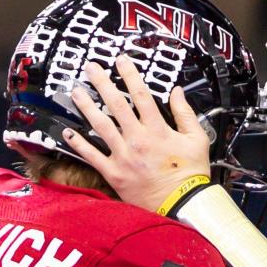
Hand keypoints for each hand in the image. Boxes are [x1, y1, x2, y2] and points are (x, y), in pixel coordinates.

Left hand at [62, 57, 210, 211]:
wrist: (182, 205)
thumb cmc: (190, 175)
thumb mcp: (197, 140)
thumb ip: (185, 113)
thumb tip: (176, 92)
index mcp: (157, 130)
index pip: (140, 94)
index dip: (129, 74)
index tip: (120, 61)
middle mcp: (137, 139)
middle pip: (115, 104)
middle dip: (101, 82)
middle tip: (91, 68)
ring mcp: (123, 156)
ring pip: (100, 125)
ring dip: (86, 106)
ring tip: (76, 92)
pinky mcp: (114, 173)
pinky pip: (92, 156)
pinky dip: (79, 144)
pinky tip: (69, 132)